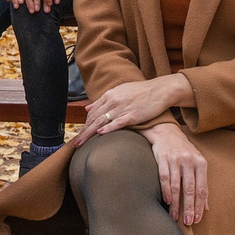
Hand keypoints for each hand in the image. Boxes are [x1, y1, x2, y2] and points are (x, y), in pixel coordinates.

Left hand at [75, 74, 189, 138]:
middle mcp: (113, 101)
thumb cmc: (141, 92)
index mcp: (109, 95)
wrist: (159, 90)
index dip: (84, 125)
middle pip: (93, 118)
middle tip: (75, 143)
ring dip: (89, 134)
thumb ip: (102, 100)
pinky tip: (100, 134)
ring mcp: (122, 108)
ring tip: (81, 143)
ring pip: (101, 122)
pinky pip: (117, 123)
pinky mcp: (132, 115)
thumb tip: (87, 108)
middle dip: (83, 132)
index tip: (79, 135)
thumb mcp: (119, 92)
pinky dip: (108, 128)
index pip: (92, 112)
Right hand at [141, 119, 209, 224]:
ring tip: (175, 216)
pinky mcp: (163, 157)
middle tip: (188, 221)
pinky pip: (164, 177)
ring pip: (176, 186)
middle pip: (190, 189)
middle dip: (189, 207)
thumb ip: (201, 184)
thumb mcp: (197, 164)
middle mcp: (189, 161)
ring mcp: (176, 159)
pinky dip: (165, 190)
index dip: (200, 205)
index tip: (197, 219)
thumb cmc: (183, 151)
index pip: (202, 188)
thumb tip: (206, 207)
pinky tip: (166, 201)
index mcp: (201, 163)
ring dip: (176, 203)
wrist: (166, 131)